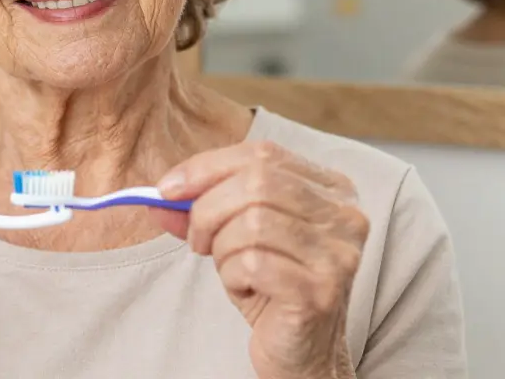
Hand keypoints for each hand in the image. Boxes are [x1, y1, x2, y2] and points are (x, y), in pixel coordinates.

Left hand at [153, 141, 368, 378]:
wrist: (300, 351)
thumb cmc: (270, 286)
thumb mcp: (235, 235)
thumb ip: (202, 207)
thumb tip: (160, 194)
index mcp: (331, 189)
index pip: (263, 153)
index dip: (207, 166)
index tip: (167, 188)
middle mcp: (345, 216)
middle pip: (257, 183)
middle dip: (208, 210)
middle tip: (197, 241)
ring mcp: (338, 254)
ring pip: (253, 223)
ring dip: (223, 248)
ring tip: (231, 269)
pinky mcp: (322, 291)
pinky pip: (254, 264)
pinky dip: (233, 276)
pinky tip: (245, 289)